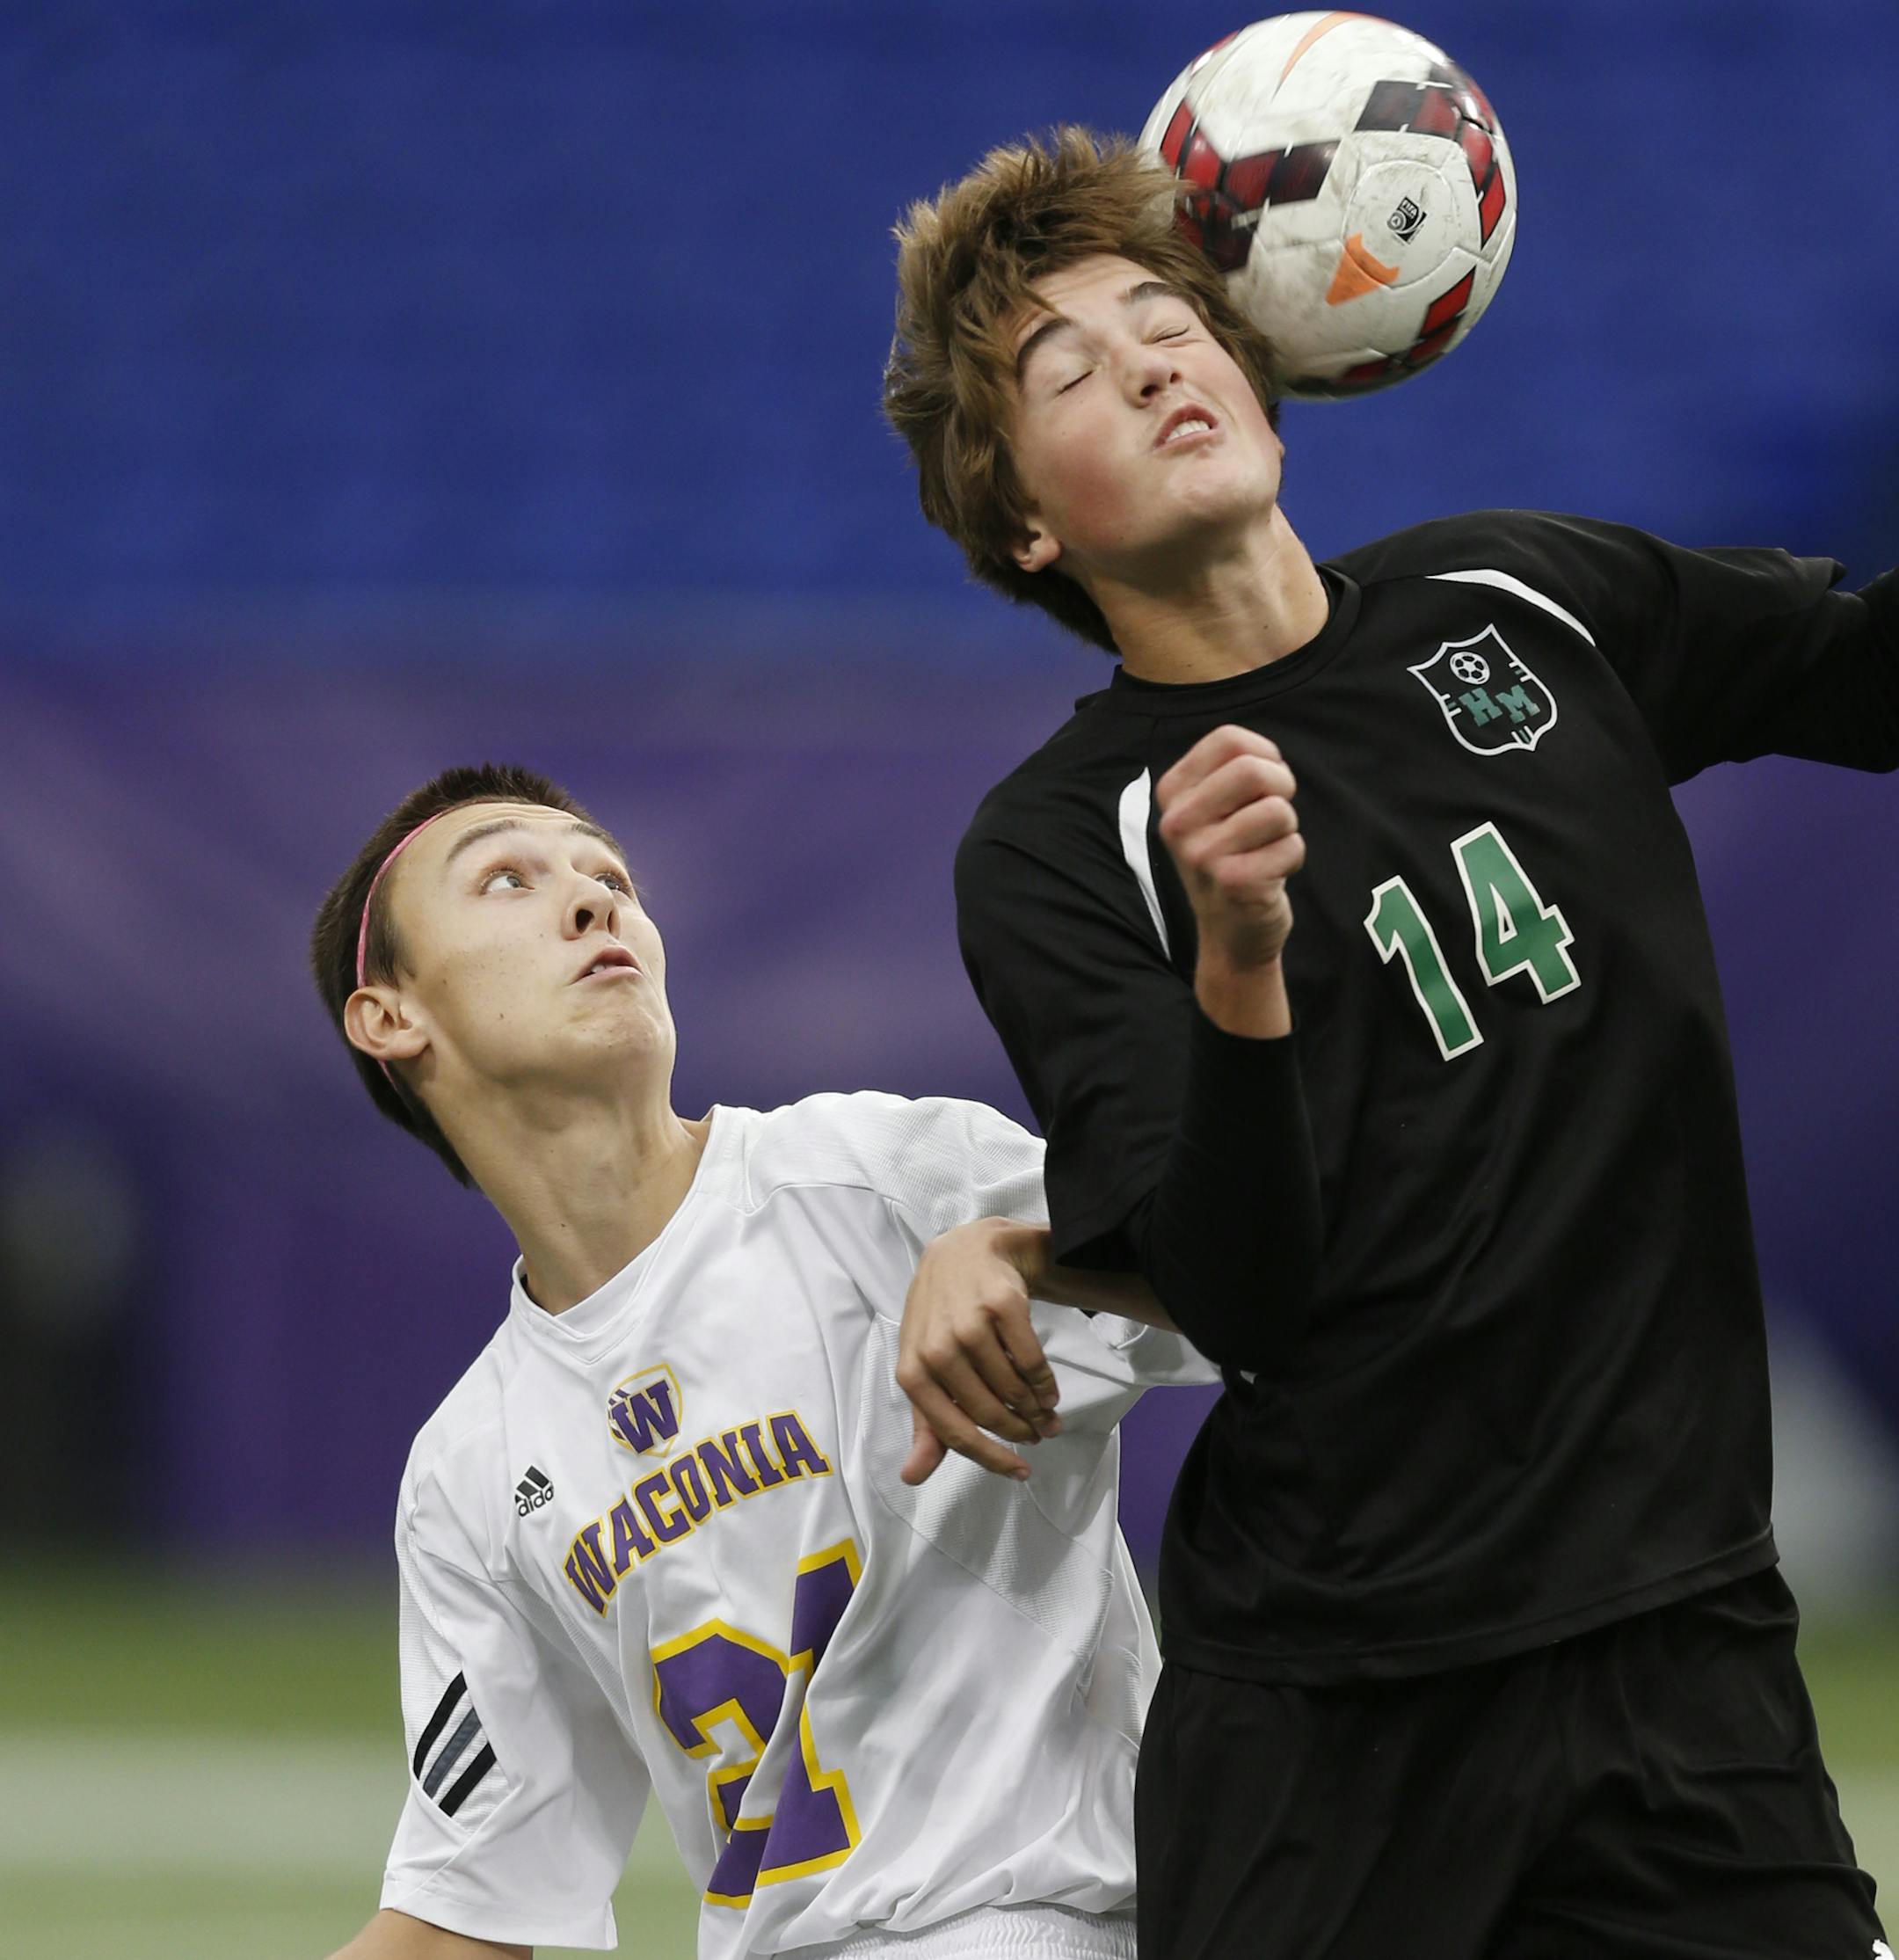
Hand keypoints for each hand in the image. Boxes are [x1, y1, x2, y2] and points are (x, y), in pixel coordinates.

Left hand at [896, 1219, 1062, 1484]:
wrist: (964, 1254)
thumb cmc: (940, 1321)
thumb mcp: (924, 1369)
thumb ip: (926, 1425)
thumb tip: (912, 1478)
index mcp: (912, 1372)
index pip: (953, 1431)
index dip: (990, 1458)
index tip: (1020, 1472)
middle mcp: (937, 1349)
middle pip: (989, 1412)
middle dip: (1020, 1432)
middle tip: (1039, 1436)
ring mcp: (969, 1324)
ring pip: (1013, 1388)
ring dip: (1037, 1409)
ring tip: (1047, 1415)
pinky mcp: (1001, 1304)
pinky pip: (1032, 1360)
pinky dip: (1046, 1382)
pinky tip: (1049, 1391)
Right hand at [1156, 725, 1302, 972]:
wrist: (1230, 930)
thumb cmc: (1232, 855)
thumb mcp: (1214, 807)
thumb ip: (1232, 770)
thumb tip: (1266, 758)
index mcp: (1171, 793)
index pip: (1229, 740)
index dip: (1263, 755)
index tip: (1262, 784)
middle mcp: (1177, 822)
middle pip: (1253, 770)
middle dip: (1281, 787)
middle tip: (1274, 814)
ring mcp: (1201, 854)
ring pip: (1278, 810)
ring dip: (1286, 830)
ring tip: (1264, 849)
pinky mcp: (1233, 882)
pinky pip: (1292, 846)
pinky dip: (1291, 859)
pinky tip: (1268, 876)